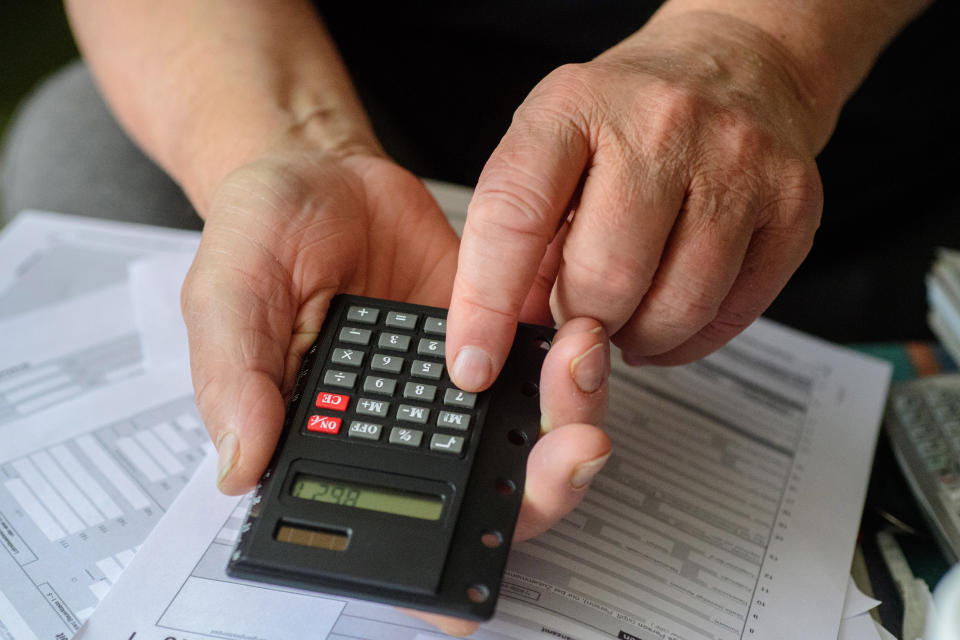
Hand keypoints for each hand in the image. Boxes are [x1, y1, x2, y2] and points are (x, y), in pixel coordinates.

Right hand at [180, 146, 611, 635]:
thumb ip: (233, 377)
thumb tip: (240, 468)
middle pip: (482, 497)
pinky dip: (573, 368)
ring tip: (577, 364)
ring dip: (569, 419)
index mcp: (332, 442)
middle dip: (541, 487)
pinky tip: (577, 336)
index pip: (387, 527)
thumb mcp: (226, 295)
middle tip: (570, 449)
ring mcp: (455, 387)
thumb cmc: (264, 235)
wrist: (319, 171)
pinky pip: (544, 371)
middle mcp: (403, 429)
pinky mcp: (493, 336)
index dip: (437, 570)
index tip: (482, 575)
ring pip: (527, 439)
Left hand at [446, 10, 826, 393]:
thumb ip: (523, 233)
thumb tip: (507, 330)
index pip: (514, 216)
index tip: (474, 362)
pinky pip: (733, 314)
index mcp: (575, 107)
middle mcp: (661, 126)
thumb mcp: (552, 144)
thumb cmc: (630, 113)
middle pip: (605, 277)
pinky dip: (690, 339)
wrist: (736, 63)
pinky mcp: (793, 202)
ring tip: (626, 315)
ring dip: (638, 337)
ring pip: (677, 306)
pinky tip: (670, 316)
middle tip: (578, 318)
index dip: (486, 304)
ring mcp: (736, 162)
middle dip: (580, 322)